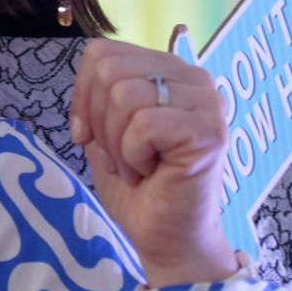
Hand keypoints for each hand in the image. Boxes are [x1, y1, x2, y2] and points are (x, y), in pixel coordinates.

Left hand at [69, 35, 238, 286]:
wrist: (167, 239)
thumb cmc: (139, 188)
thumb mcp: (105, 130)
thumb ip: (99, 92)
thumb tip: (90, 70)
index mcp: (168, 70)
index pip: (102, 52)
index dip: (82, 95)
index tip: (88, 135)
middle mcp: (193, 78)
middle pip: (109, 70)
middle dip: (99, 122)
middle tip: (121, 157)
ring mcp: (206, 103)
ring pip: (124, 95)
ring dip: (117, 144)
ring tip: (138, 166)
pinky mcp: (209, 131)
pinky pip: (143, 126)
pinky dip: (133, 157)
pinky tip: (152, 173)